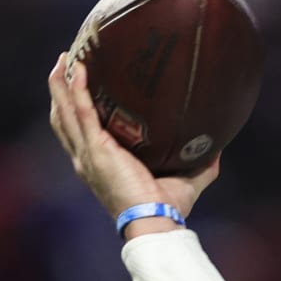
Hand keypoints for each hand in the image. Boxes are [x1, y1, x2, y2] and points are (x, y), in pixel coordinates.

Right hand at [46, 54, 220, 228]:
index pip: (79, 134)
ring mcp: (88, 154)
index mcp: (100, 166)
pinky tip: (80, 68)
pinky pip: (82, 112)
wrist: (156, 222)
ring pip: (65, 112)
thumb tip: (220, 148)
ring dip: (61, 84)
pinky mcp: (96, 150)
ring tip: (66, 58)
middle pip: (63, 119)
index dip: (75, 109)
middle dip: (60, 90)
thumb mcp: (185, 181)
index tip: (80, 86)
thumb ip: (201, 165)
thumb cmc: (168, 209)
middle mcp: (87, 159)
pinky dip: (77, 89)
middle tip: (67, 62)